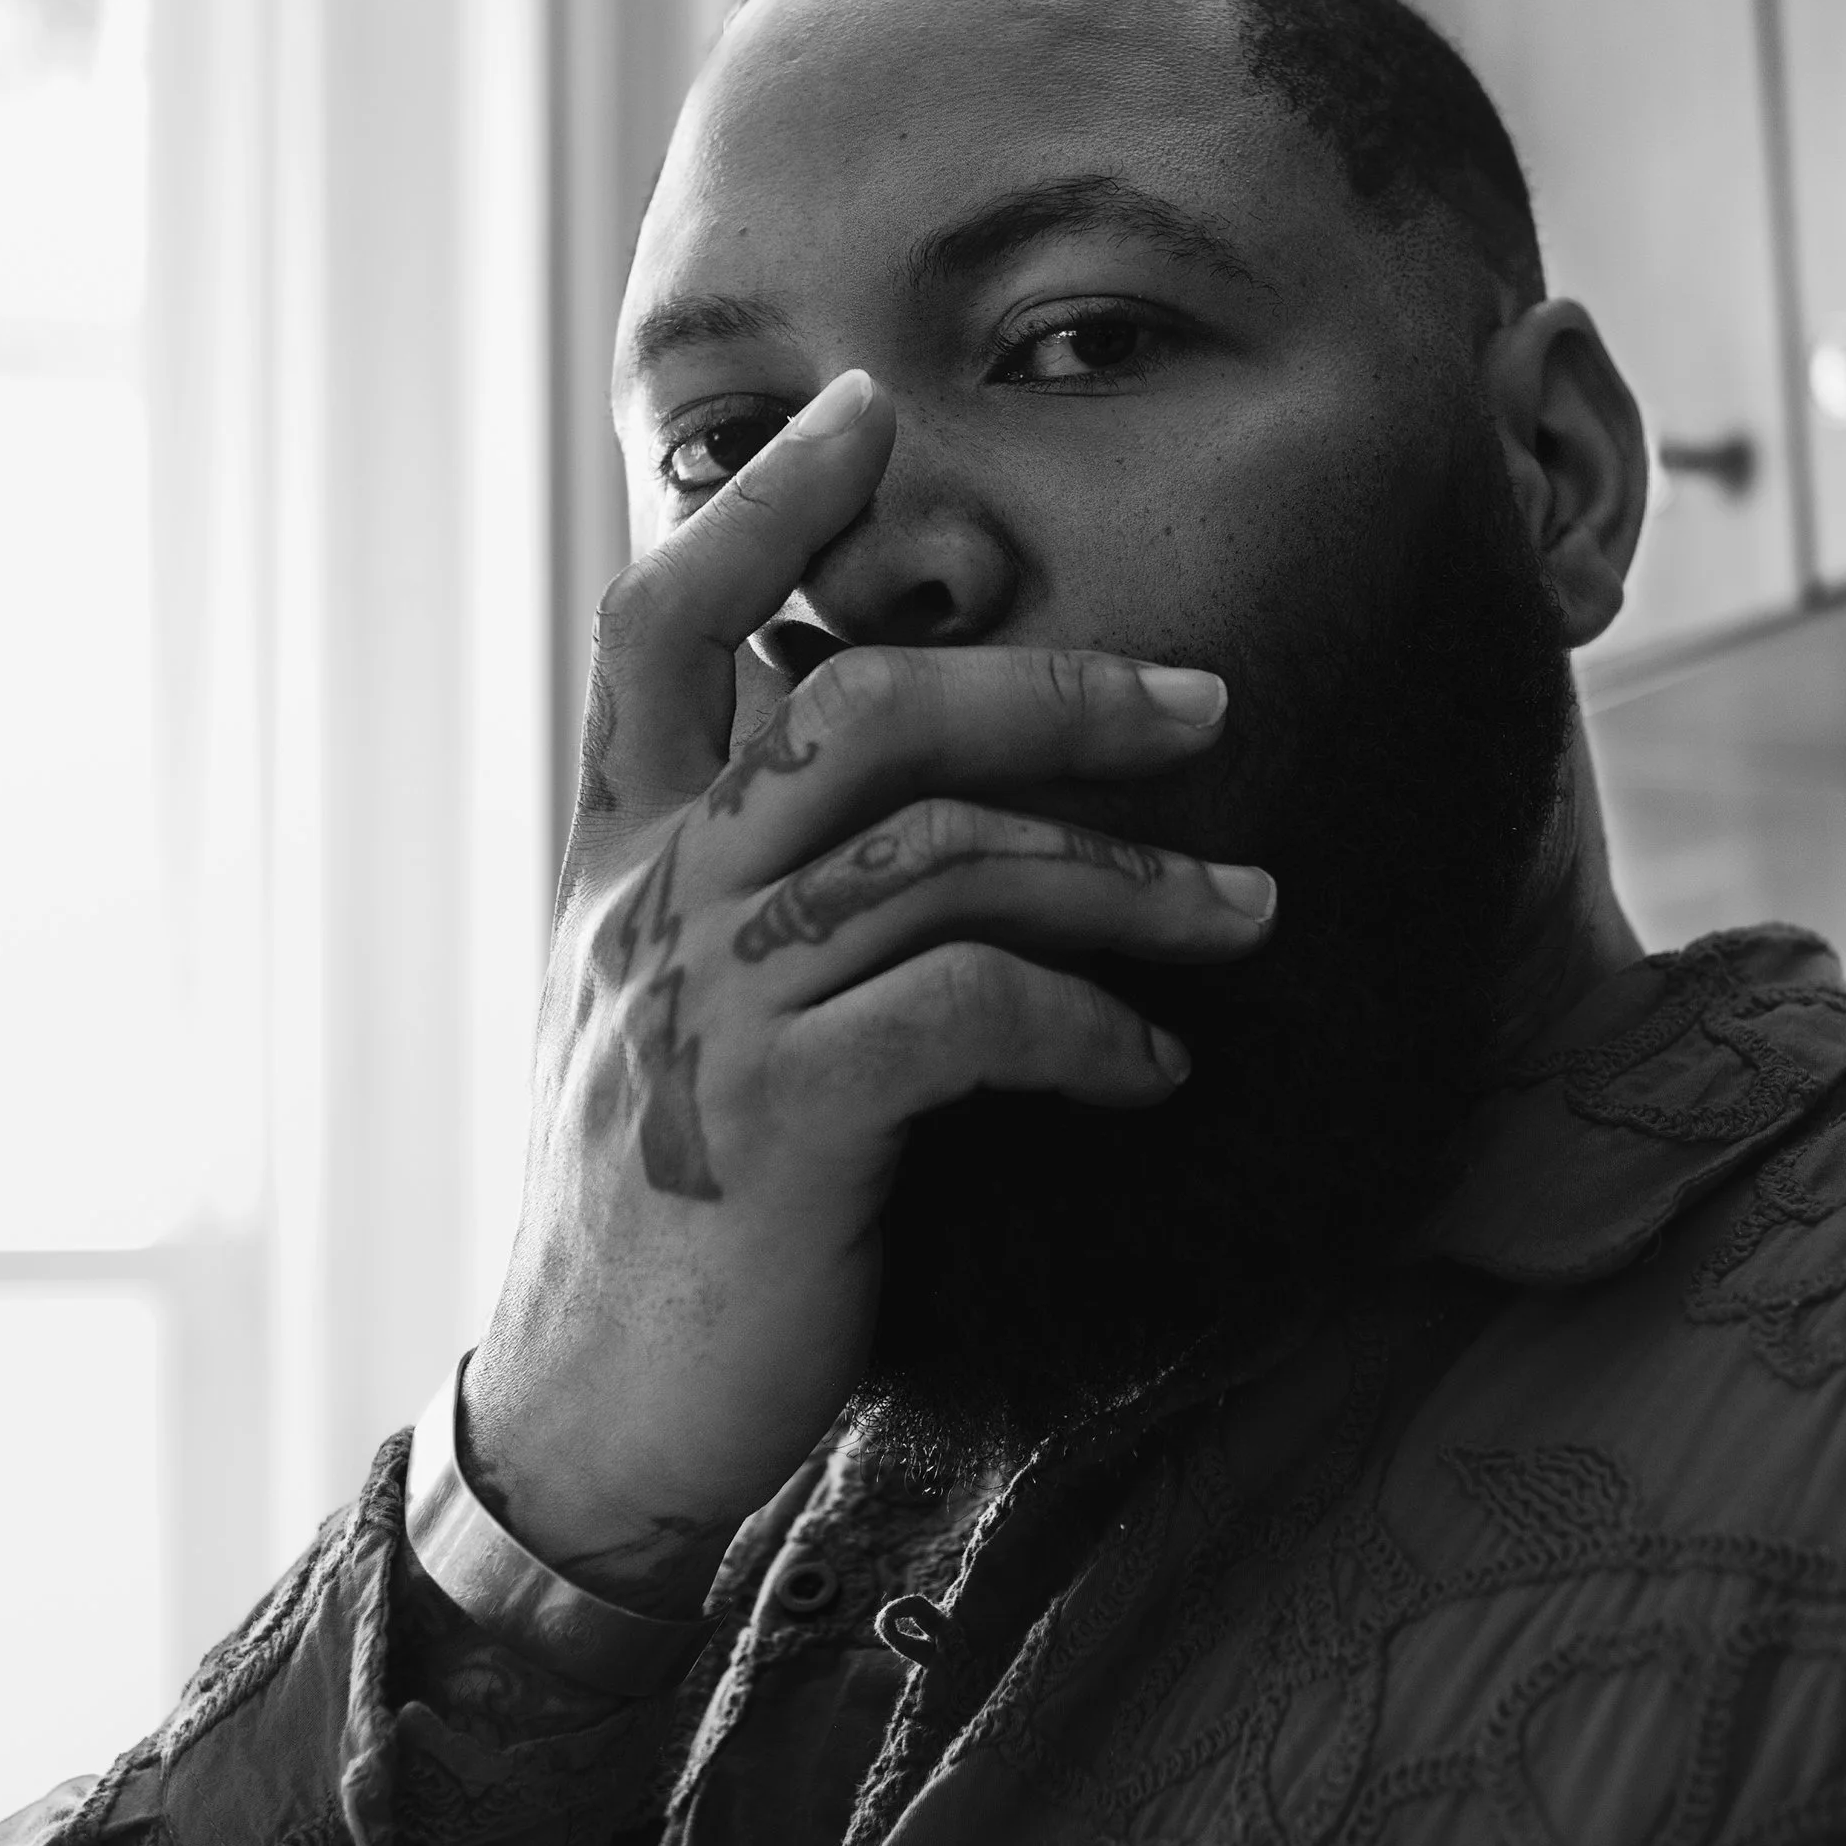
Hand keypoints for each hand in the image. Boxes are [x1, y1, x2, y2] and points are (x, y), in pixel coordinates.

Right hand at [462, 368, 1275, 1605]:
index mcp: (614, 864)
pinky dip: (1088, 1025)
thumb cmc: (674, 1226)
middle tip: (1207, 698)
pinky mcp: (771, 1118)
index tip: (864, 412)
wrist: (595, 1433)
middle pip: (851, 706)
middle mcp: (642, 904)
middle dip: (1048, 684)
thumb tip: (901, 807)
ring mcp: (699, 1005)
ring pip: (943, 855)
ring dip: (1129, 879)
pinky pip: (969, 1009)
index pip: (655, 629)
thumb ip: (752, 901)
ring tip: (1250, 910)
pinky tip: (1154, 1068)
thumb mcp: (679, 1029)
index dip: (756, 507)